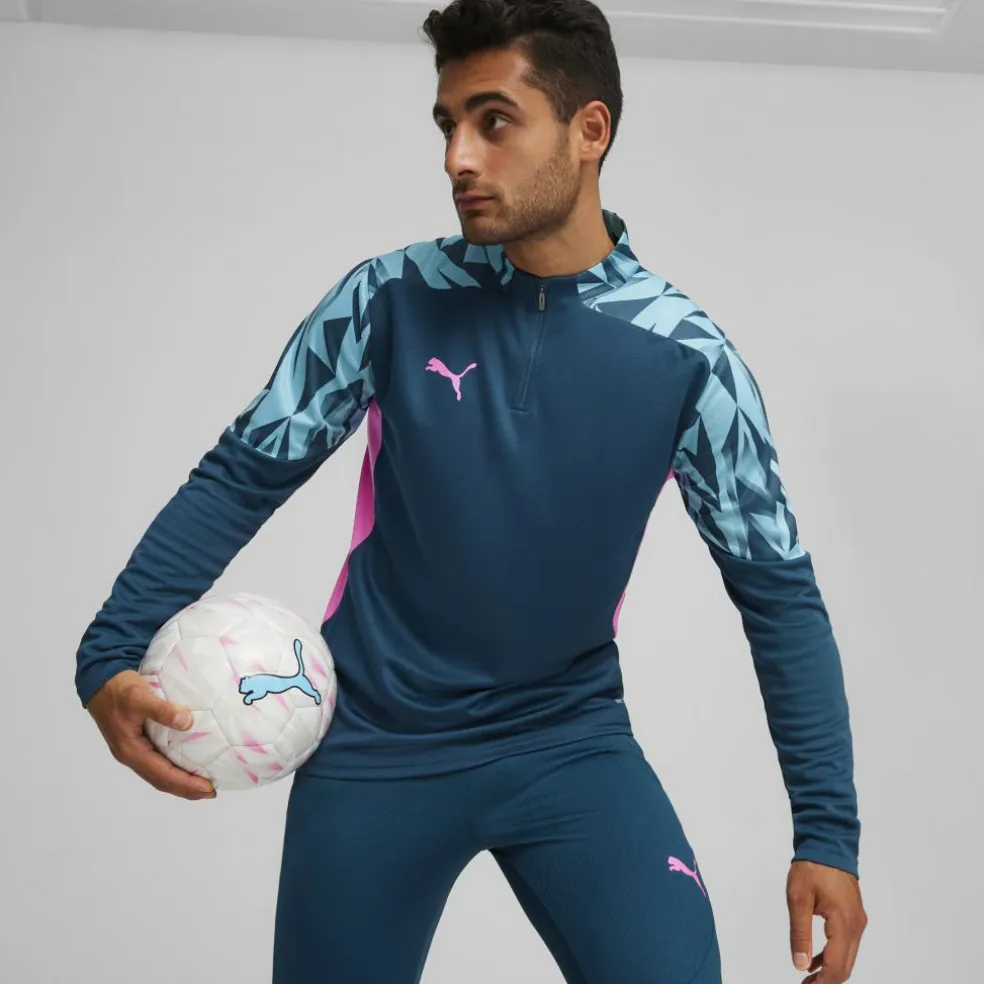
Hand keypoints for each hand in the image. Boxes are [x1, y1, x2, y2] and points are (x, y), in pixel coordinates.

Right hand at [86, 669, 215, 799]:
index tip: (208, 788)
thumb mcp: (140, 696)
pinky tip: (188, 761)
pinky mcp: (138, 741)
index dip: (186, 784)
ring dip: (180, 780)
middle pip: (161, 780)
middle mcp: (132, 755)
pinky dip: (174, 767)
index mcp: (131, 750)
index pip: (163, 775)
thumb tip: (187, 722)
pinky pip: (158, 760)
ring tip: (203, 782)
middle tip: (211, 791)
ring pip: (159, 773)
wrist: (100, 682)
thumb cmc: (119, 690)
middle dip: (186, 788)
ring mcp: (134, 749)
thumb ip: (162, 710)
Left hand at [787, 860, 866, 982]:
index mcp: (843, 923)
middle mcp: (855, 926)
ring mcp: (857, 921)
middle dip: (827, 981)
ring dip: (830, 971)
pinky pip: (846, 944)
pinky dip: (832, 956)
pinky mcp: (853, 916)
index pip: (836, 966)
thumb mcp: (798, 899)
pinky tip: (815, 960)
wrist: (828, 844)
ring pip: (847, 957)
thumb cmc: (812, 867)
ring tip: (808, 979)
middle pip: (845, 967)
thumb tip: (800, 965)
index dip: (822, 983)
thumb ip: (800, 933)